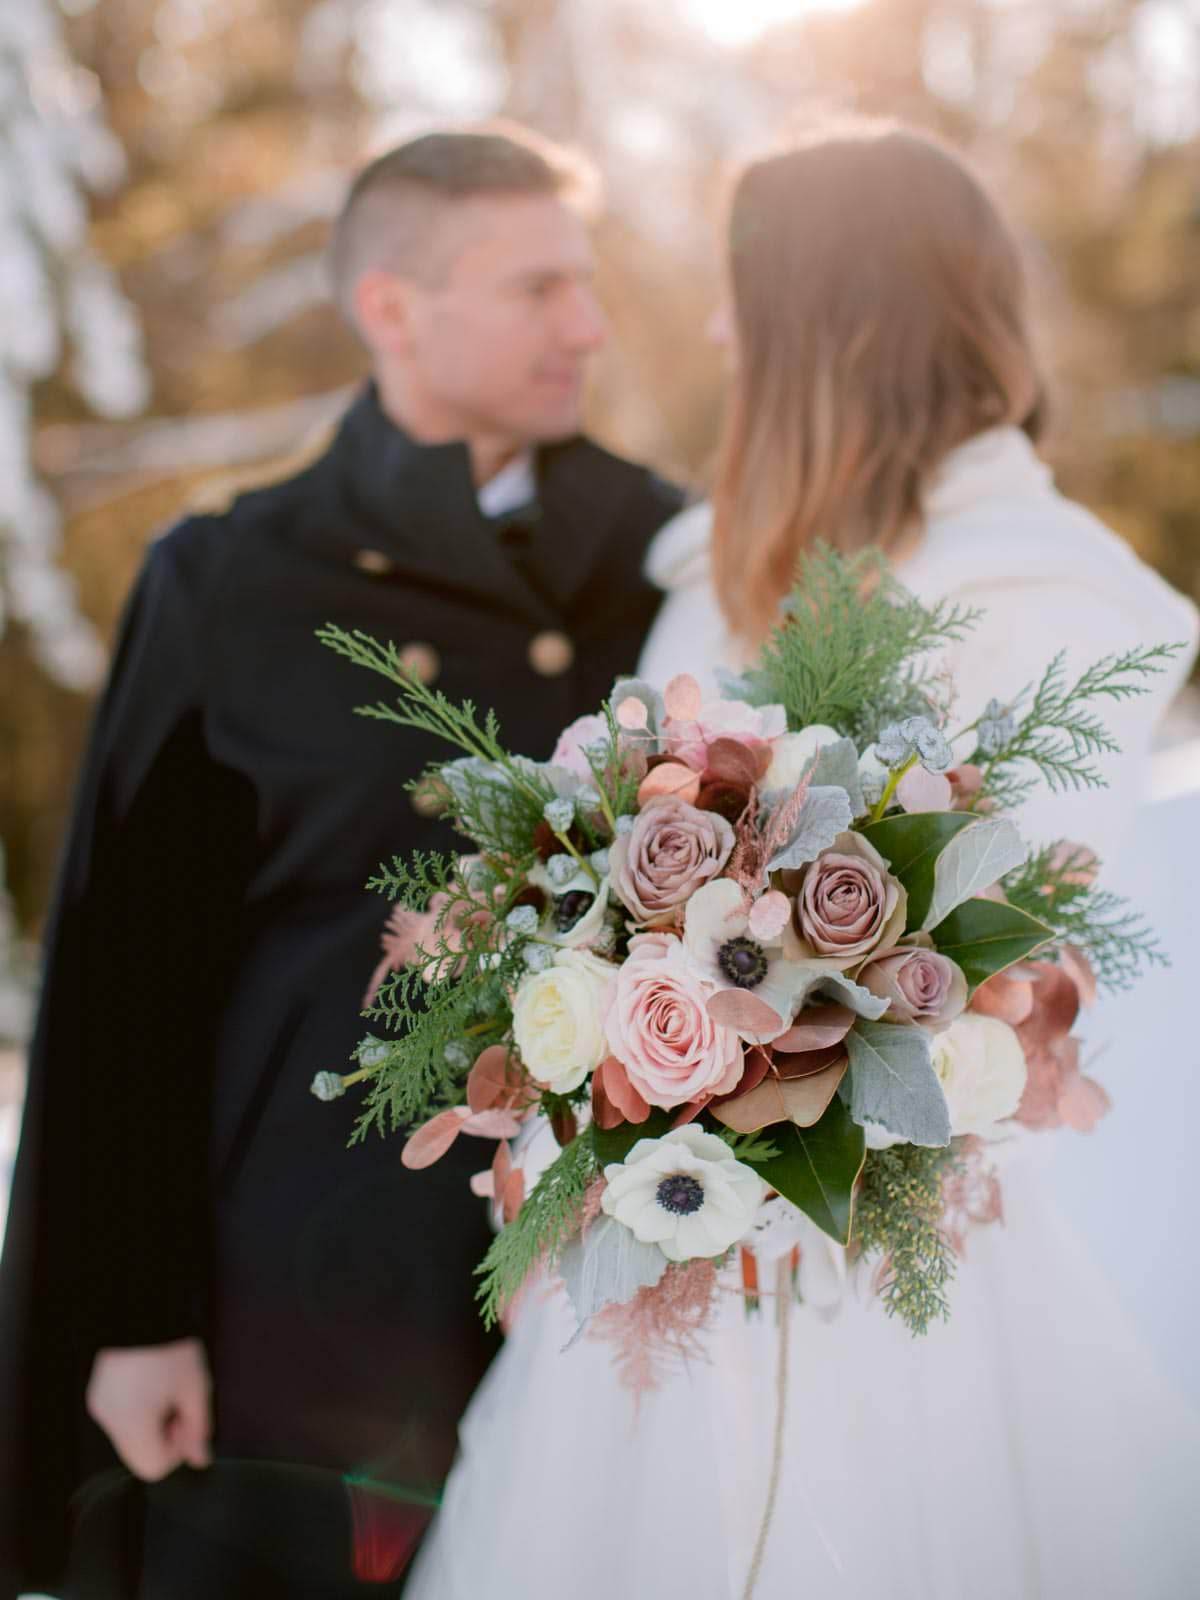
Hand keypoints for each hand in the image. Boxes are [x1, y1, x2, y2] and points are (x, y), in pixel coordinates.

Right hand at [86, 1337, 212, 1480]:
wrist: (141, 1308)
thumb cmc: (171, 1346)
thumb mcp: (195, 1387)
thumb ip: (199, 1427)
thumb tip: (201, 1458)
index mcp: (133, 1421)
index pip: (154, 1467)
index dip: (178, 1450)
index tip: (186, 1420)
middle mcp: (110, 1420)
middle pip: (139, 1455)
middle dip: (165, 1437)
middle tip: (178, 1403)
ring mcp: (101, 1407)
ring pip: (130, 1439)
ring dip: (152, 1426)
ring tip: (165, 1391)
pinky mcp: (98, 1396)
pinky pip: (121, 1420)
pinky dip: (139, 1414)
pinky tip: (151, 1386)